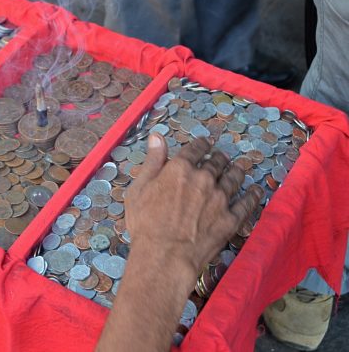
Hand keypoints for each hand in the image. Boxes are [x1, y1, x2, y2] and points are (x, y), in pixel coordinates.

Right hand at [125, 133, 262, 274]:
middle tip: (221, 157)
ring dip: (237, 170)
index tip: (205, 143)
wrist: (164, 256)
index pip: (195, 149)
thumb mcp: (139, 189)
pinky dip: (252, 195)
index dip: (201, 144)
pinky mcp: (230, 219)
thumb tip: (157, 137)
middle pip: (216, 162)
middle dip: (219, 158)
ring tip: (239, 168)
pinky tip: (256, 190)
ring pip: (233, 178)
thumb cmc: (145, 224)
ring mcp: (220, 199)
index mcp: (180, 169)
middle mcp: (203, 179)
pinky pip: (247, 203)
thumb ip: (152, 161)